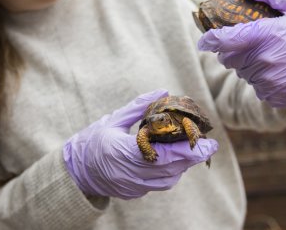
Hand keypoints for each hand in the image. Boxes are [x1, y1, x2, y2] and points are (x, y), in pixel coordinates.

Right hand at [63, 89, 217, 198]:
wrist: (76, 171)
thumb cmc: (92, 141)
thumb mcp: (113, 120)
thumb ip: (138, 107)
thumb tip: (162, 92)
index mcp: (125, 152)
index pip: (165, 154)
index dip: (189, 150)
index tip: (208, 143)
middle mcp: (131, 173)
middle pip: (172, 168)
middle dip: (193, 157)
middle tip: (209, 146)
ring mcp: (133, 186)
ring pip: (168, 179)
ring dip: (183, 165)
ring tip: (193, 150)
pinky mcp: (134, 192)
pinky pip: (159, 184)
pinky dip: (171, 172)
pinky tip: (174, 161)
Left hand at [198, 0, 285, 107]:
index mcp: (265, 36)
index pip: (225, 40)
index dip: (210, 40)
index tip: (204, 41)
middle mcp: (263, 60)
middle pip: (228, 58)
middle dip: (233, 51)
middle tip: (253, 45)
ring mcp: (266, 80)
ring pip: (241, 73)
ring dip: (248, 65)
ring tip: (271, 58)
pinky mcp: (270, 95)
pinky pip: (254, 87)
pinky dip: (261, 80)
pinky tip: (277, 72)